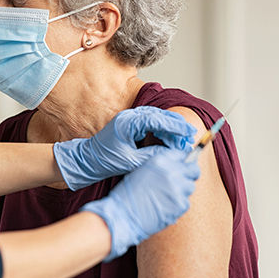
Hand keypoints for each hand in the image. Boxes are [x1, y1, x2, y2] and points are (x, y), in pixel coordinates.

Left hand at [53, 106, 196, 190]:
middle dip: (176, 126)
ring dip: (170, 128)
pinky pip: (150, 123)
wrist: (87, 160)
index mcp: (127, 123)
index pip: (157, 120)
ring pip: (156, 118)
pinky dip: (162, 130)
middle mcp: (129, 117)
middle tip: (190, 137)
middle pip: (159, 116)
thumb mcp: (131, 161)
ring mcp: (129, 119)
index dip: (175, 126)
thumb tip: (172, 154)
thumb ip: (152, 156)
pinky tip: (169, 139)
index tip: (188, 133)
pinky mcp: (130, 124)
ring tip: (183, 140)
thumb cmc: (105, 161)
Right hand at [81, 148, 198, 260]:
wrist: (123, 215)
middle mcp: (171, 172)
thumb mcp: (141, 171)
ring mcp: (178, 188)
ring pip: (190, 187)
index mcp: (160, 161)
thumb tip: (176, 167)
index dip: (182, 162)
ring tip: (166, 197)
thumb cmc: (128, 195)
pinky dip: (177, 205)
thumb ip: (160, 167)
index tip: (181, 168)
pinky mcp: (181, 204)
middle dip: (189, 175)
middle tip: (182, 182)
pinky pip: (186, 203)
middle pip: (193, 170)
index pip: (182, 155)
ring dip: (182, 191)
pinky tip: (165, 207)